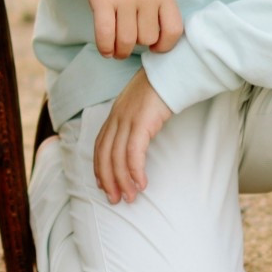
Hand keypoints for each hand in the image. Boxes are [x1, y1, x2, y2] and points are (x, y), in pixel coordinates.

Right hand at [85, 0, 183, 58]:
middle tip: (131, 38)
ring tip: (117, 50)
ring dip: (121, 51)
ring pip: (127, 41)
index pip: (173, 30)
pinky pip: (105, 35)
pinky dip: (105, 48)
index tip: (155, 47)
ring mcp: (123, 0)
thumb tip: (158, 34)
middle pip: (147, 38)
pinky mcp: (101, 0)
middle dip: (139, 44)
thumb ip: (161, 4)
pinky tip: (106, 49)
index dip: (165, 46)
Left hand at [92, 68, 173, 203]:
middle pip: (105, 154)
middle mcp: (117, 117)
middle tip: (114, 200)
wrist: (172, 72)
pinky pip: (134, 152)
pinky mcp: (141, 122)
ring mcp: (127, 119)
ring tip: (130, 197)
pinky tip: (141, 184)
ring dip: (122, 180)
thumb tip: (138, 141)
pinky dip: (135, 170)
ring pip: (117, 156)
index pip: (100, 145)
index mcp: (115, 114)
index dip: (99, 166)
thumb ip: (136, 123)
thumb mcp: (142, 108)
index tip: (102, 185)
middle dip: (107, 179)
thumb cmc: (162, 90)